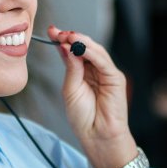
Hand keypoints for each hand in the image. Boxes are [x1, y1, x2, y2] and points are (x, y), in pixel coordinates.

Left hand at [46, 25, 139, 167]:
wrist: (97, 136)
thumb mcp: (70, 89)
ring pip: (95, 51)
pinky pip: (103, 61)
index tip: (51, 31)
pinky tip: (80, 46)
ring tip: (67, 36)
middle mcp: (95, 70)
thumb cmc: (84, 117)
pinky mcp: (116, 78)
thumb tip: (66, 47)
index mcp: (83, 73)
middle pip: (84, 48)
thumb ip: (71, 68)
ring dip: (81, 42)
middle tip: (57, 32)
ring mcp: (106, 73)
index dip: (63, 41)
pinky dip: (91, 52)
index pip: (74, 51)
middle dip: (71, 38)